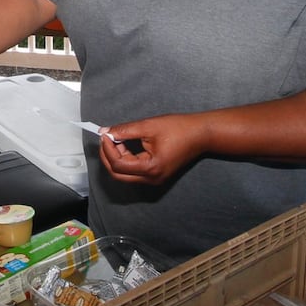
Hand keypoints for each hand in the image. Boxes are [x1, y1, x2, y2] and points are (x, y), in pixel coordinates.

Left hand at [96, 113, 210, 184]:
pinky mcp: (156, 174)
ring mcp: (155, 179)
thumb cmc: (180, 129)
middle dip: (108, 156)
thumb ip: (124, 130)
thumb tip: (106, 132)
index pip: (119, 165)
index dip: (108, 149)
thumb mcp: (148, 126)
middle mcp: (152, 178)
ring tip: (117, 139)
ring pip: (125, 174)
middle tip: (106, 139)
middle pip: (119, 174)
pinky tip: (125, 145)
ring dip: (117, 158)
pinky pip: (134, 171)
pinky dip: (126, 159)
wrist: (201, 134)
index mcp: (151, 168)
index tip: (105, 135)